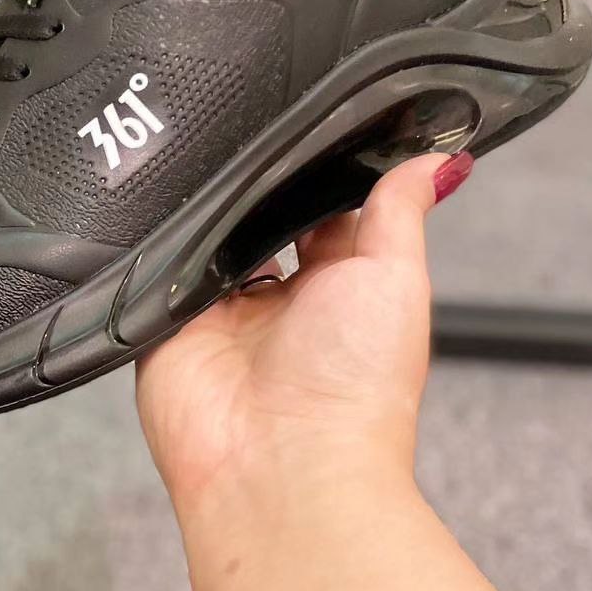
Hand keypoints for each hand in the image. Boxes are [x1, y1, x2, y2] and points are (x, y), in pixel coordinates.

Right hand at [136, 153, 472, 517]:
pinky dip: (158, 251)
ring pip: (201, 243)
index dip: (312, 174)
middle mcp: (275, 306)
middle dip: (251, 193)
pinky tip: (166, 224)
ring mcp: (217, 319)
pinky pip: (152, 275)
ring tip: (204, 185)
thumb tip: (439, 160)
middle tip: (245, 147)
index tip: (305, 124)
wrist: (280, 466)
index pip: (318, 214)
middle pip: (255, 224)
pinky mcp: (164, 331)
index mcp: (336, 291)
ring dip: (204, 219)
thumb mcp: (395, 278)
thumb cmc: (355, 387)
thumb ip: (398, 212)